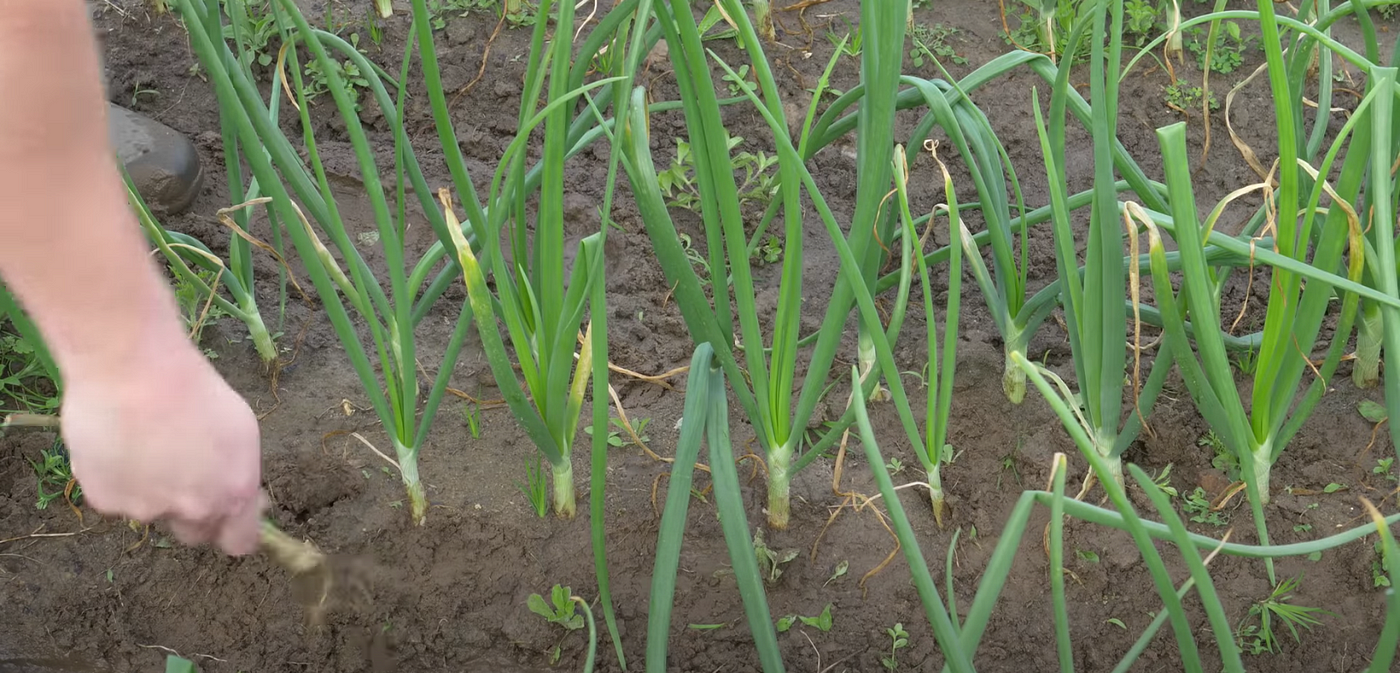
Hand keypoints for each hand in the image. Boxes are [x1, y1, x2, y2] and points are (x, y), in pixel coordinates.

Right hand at [59, 330, 264, 555]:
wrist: (133, 371)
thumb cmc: (195, 390)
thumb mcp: (241, 431)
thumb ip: (239, 474)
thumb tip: (242, 497)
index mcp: (233, 495)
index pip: (239, 543)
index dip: (233, 529)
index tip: (228, 513)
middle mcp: (192, 511)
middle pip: (194, 532)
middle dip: (191, 511)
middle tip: (181, 471)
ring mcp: (145, 510)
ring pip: (151, 511)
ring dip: (150, 490)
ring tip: (143, 442)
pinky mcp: (105, 501)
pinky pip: (114, 497)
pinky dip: (116, 478)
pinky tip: (116, 442)